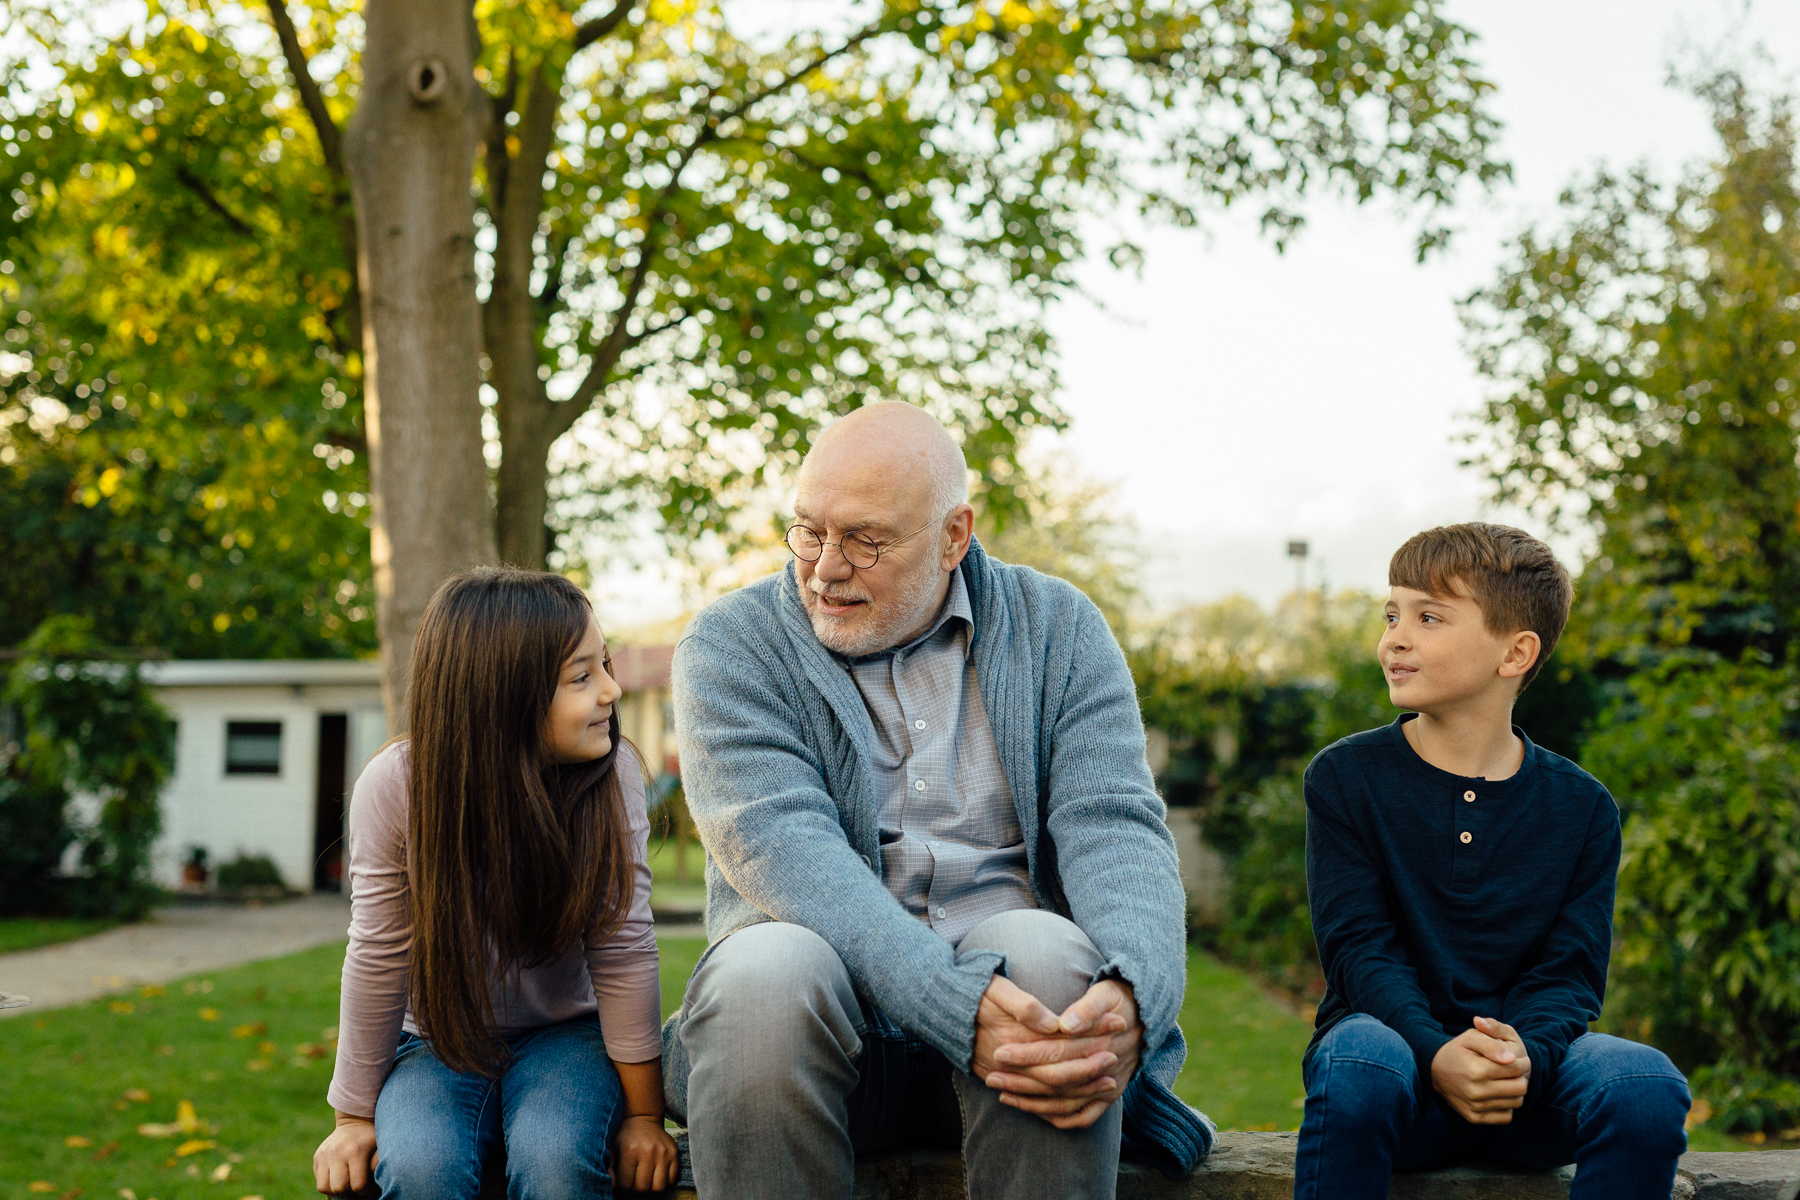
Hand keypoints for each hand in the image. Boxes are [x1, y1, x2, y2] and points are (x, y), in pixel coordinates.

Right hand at [312, 1111, 377, 1195]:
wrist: (355, 1121)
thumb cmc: (371, 1138)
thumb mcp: (380, 1148)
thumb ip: (377, 1166)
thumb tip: (373, 1185)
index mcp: (355, 1151)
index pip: (358, 1185)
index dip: (365, 1190)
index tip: (369, 1186)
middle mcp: (337, 1153)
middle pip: (338, 1188)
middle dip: (348, 1190)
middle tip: (356, 1184)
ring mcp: (324, 1154)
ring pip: (324, 1187)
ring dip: (335, 1189)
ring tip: (346, 1182)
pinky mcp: (317, 1157)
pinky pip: (319, 1180)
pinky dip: (328, 1182)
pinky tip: (338, 1175)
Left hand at [615, 1114, 677, 1192]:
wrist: (643, 1118)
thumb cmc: (624, 1137)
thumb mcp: (611, 1148)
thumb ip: (608, 1168)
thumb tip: (611, 1187)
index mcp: (630, 1150)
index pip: (625, 1185)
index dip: (622, 1186)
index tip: (621, 1180)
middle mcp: (649, 1151)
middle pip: (642, 1188)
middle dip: (635, 1188)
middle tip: (633, 1179)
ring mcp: (664, 1152)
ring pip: (659, 1187)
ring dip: (650, 1187)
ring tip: (645, 1178)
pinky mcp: (674, 1153)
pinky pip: (671, 1179)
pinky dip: (663, 1181)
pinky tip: (655, 1173)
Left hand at [978, 977, 1142, 1130]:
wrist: (1145, 1016)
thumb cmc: (1117, 999)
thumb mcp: (1105, 994)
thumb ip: (1086, 1008)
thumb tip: (1066, 1024)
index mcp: (1100, 1043)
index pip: (1057, 1052)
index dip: (1027, 1054)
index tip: (1000, 1053)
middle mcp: (1105, 1070)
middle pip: (1056, 1081)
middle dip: (1021, 1081)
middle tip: (990, 1077)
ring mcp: (1108, 1087)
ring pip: (1065, 1103)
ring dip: (1032, 1102)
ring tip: (1002, 1094)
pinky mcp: (1109, 1097)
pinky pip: (1082, 1117)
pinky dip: (1057, 1118)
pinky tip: (1034, 1112)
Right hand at [1430, 1017, 1530, 1124]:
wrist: (1435, 1072)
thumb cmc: (1458, 1051)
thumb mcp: (1471, 1037)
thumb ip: (1492, 1043)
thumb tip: (1511, 1059)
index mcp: (1476, 1070)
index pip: (1516, 1069)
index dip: (1523, 1063)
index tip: (1519, 1060)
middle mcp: (1475, 1091)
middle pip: (1520, 1088)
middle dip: (1522, 1077)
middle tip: (1515, 1070)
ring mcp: (1475, 1107)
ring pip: (1516, 1103)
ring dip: (1515, 1091)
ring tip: (1506, 1081)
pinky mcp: (1475, 1118)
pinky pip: (1506, 1117)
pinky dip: (1506, 1106)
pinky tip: (1498, 1094)